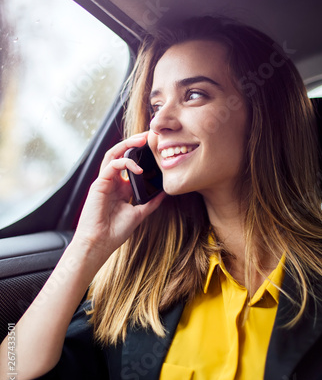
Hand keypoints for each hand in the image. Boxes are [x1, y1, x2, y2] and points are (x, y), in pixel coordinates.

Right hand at [72, 132, 165, 267]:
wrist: (99, 243)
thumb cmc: (114, 232)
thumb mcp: (139, 214)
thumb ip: (150, 202)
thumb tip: (165, 192)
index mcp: (120, 188)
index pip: (130, 165)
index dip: (141, 155)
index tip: (155, 149)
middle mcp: (112, 182)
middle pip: (120, 154)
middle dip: (133, 143)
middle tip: (149, 136)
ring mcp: (104, 182)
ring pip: (113, 154)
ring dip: (127, 145)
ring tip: (142, 140)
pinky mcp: (99, 184)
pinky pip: (111, 165)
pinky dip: (125, 163)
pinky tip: (138, 169)